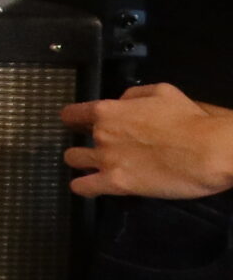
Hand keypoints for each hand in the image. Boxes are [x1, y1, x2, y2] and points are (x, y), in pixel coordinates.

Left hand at [61, 83, 232, 198]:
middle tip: (99, 148)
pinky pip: (83, 187)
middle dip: (84, 142)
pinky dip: (83, 187)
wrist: (208, 151)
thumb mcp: (161, 92)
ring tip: (94, 167)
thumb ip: (133, 95)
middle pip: (75, 139)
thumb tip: (121, 102)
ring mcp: (105, 160)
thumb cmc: (189, 119)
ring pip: (73, 160)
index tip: (77, 124)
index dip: (73, 119)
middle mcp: (100, 134)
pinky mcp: (116, 183)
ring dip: (81, 163)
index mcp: (108, 111)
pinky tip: (90, 187)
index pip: (72, 114)